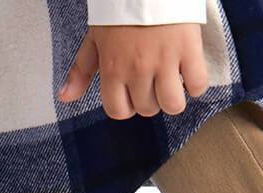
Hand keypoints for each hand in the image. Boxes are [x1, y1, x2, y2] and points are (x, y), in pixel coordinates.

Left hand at [59, 24, 208, 119]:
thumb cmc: (119, 9)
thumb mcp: (96, 38)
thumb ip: (81, 70)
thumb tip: (65, 98)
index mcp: (113, 68)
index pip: (119, 111)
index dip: (128, 105)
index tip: (133, 91)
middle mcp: (137, 69)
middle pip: (148, 109)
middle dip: (151, 98)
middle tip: (153, 78)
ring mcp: (165, 61)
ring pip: (173, 105)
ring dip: (173, 97)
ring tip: (172, 79)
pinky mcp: (189, 50)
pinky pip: (197, 85)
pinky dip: (196, 83)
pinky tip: (188, 70)